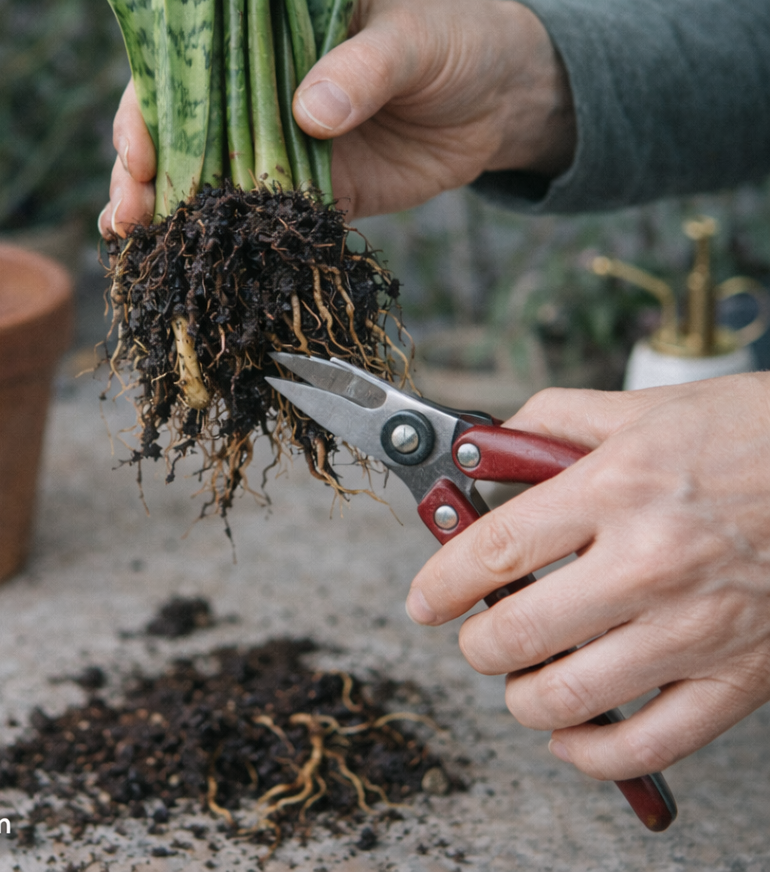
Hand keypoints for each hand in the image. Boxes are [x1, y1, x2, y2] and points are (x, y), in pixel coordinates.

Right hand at [99, 0, 575, 236]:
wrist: (502, 103)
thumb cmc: (456, 42)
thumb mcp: (413, 38)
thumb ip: (364, 68)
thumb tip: (307, 113)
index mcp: (267, 28)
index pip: (189, 61)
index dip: (154, 105)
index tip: (144, 148)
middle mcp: (259, 88)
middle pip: (182, 127)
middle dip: (144, 169)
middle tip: (130, 210)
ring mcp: (280, 144)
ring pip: (209, 178)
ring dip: (170, 211)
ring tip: (138, 241)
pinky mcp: (310, 193)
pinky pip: (260, 219)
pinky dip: (227, 241)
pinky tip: (192, 265)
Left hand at [406, 374, 769, 780]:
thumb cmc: (752, 434)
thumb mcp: (641, 407)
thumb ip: (551, 422)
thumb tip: (487, 448)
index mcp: (614, 490)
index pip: (493, 551)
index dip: (441, 584)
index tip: (424, 600)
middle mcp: (647, 564)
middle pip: (517, 634)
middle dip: (475, 644)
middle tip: (474, 634)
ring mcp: (694, 629)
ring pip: (568, 697)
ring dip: (519, 697)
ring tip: (516, 677)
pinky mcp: (739, 678)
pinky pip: (651, 745)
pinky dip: (592, 754)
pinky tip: (569, 734)